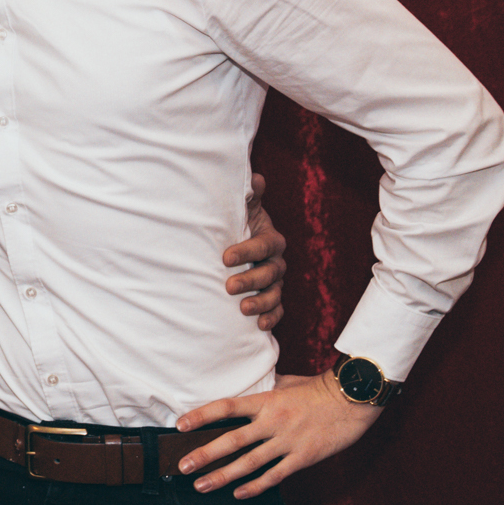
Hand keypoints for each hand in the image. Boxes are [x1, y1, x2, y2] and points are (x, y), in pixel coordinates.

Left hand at [173, 370, 380, 498]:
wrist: (353, 399)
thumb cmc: (319, 389)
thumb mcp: (287, 384)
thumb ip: (266, 392)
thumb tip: (250, 393)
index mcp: (266, 401)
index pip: (226, 407)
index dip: (201, 416)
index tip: (180, 425)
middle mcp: (273, 421)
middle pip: (231, 440)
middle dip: (204, 454)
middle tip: (182, 465)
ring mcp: (288, 441)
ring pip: (249, 463)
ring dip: (223, 476)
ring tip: (201, 486)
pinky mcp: (303, 458)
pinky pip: (275, 476)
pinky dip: (256, 487)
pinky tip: (239, 494)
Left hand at [222, 172, 286, 329]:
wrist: (238, 246)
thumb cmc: (238, 225)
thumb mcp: (243, 210)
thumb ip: (248, 197)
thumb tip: (254, 178)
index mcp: (271, 239)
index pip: (264, 245)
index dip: (247, 251)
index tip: (225, 257)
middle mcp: (276, 262)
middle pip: (270, 273)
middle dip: (250, 280)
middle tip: (228, 286)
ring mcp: (275, 282)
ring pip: (275, 293)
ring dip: (261, 302)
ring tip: (242, 309)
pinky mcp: (271, 298)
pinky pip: (278, 310)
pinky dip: (271, 318)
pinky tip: (260, 326)